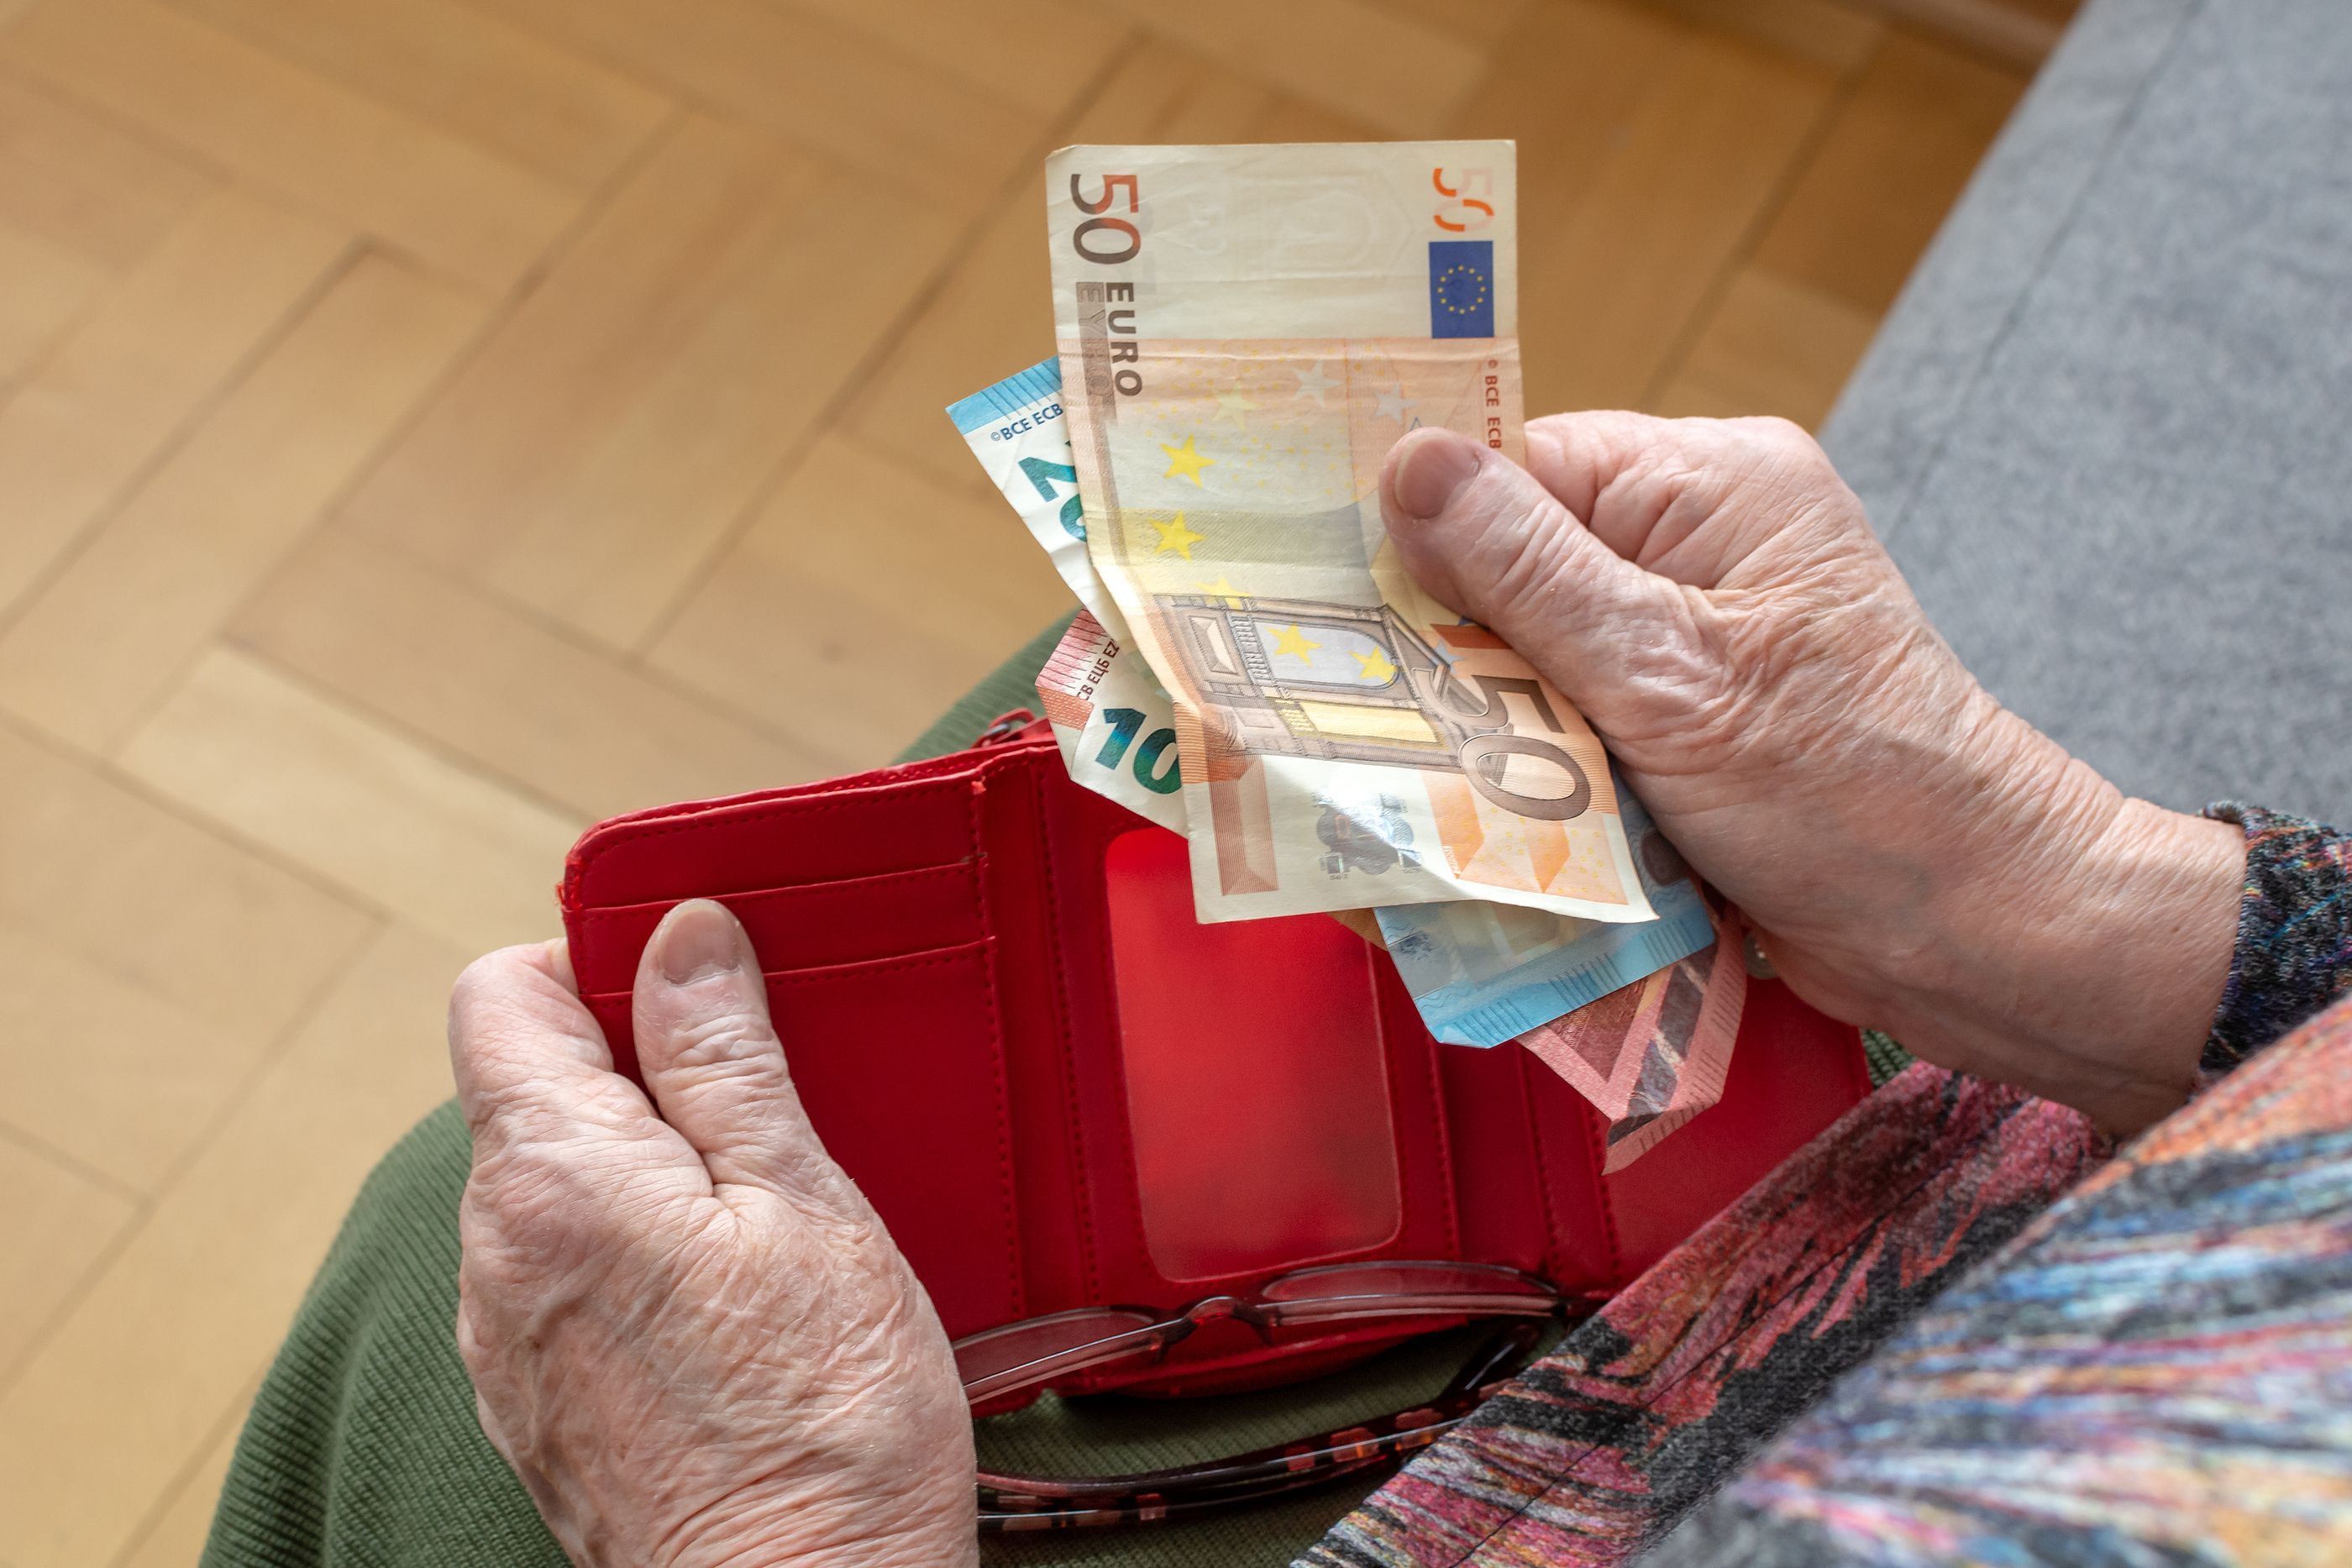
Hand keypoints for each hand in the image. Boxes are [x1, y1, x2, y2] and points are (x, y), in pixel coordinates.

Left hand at [451, 900, 975, 1567]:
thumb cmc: (824, 1427)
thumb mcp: (803, 1204)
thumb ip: (726, 1061)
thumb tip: (682, 938)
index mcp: (551, 1182)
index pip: (499, 995)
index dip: (593, 961)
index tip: (693, 984)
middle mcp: (495, 1258)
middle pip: (530, 1090)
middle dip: (639, 1066)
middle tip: (764, 1099)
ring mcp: (507, 1344)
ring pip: (554, 1184)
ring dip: (643, 1162)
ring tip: (762, 1206)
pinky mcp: (540, 1406)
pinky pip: (567, 1272)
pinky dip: (635, 1248)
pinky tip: (732, 1294)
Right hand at [1382, 415, 2244, 1134]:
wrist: (1970, 934)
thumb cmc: (1852, 795)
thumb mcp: (1669, 675)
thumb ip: (1528, 571)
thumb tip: (1406, 461)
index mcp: (1710, 484)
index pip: (1516, 466)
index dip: (1419, 532)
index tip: (1319, 601)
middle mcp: (1698, 544)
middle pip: (1509, 566)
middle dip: (1441, 647)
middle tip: (1351, 713)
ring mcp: (1692, 638)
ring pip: (1528, 659)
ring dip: (1481, 725)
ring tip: (1411, 782)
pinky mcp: (1684, 725)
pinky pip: (1568, 724)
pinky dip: (1527, 773)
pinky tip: (1481, 821)